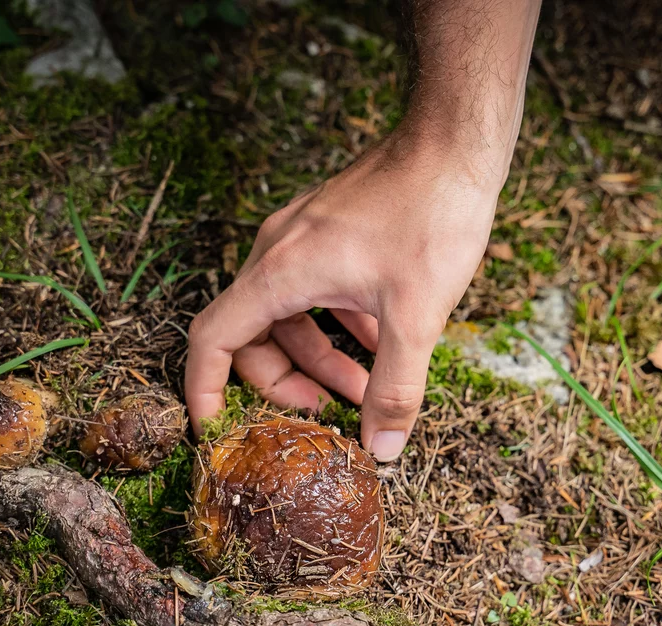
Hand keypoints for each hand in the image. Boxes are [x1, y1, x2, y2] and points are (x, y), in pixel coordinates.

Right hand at [185, 128, 503, 460]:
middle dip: (286, 381)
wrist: (456, 141)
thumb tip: (382, 448)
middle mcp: (278, 251)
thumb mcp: (417, 315)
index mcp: (281, 271)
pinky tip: (381, 341)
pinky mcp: (328, 229)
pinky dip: (337, 323)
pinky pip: (314, 289)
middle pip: (251, 333)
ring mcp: (302, 236)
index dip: (206, 390)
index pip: (213, 339)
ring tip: (366, 387)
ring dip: (320, 355)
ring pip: (288, 313)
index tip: (218, 428)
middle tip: (327, 414)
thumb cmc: (433, 214)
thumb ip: (396, 387)